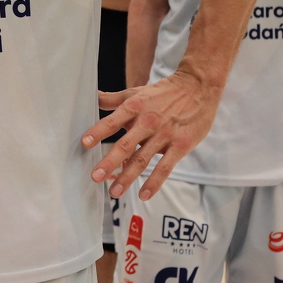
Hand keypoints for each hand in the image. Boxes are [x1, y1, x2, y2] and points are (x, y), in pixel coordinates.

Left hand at [83, 69, 223, 200]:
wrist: (197, 88)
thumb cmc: (163, 93)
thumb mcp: (136, 92)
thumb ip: (113, 99)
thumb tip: (92, 97)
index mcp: (134, 107)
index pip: (112, 121)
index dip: (98, 132)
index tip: (84, 143)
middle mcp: (148, 122)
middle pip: (126, 145)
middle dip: (109, 162)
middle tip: (95, 177)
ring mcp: (165, 135)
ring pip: (143, 159)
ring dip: (128, 177)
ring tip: (115, 191)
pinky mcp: (180, 145)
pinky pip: (165, 167)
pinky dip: (154, 182)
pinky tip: (144, 195)